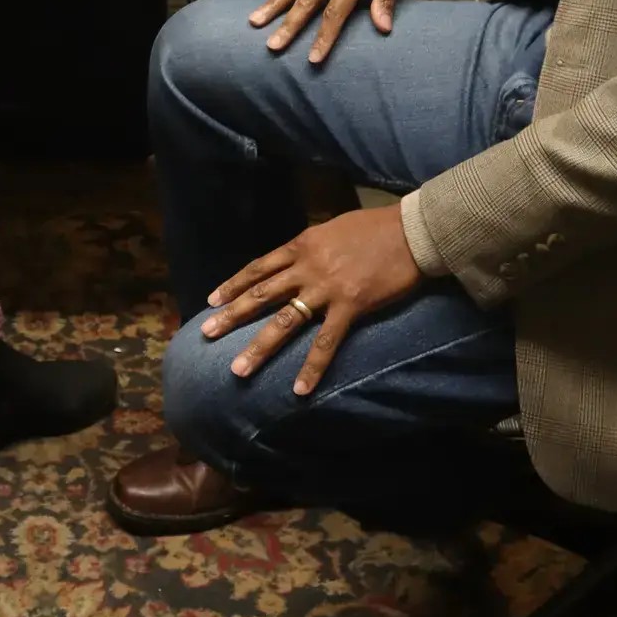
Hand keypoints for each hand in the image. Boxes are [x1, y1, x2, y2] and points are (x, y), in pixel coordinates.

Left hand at [201, 207, 425, 395]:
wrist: (410, 230)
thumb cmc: (375, 227)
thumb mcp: (332, 229)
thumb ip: (311, 246)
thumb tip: (297, 258)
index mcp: (301, 245)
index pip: (259, 267)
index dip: (233, 284)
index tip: (211, 300)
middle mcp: (307, 266)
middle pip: (261, 294)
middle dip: (231, 315)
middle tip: (206, 334)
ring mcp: (326, 288)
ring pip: (284, 321)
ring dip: (260, 347)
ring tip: (238, 369)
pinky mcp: (350, 306)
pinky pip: (326, 342)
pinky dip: (312, 367)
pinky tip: (299, 389)